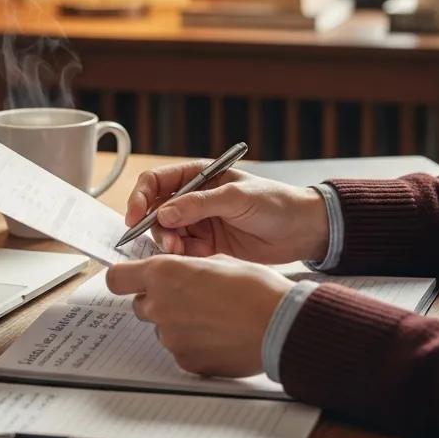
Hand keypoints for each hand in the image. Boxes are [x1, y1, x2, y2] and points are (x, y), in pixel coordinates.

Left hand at [105, 254, 291, 376]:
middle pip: (140, 304)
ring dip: (178, 322)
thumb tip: (178, 273)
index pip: (117, 279)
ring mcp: (171, 337)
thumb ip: (186, 267)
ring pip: (162, 328)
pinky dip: (194, 344)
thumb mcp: (217, 261)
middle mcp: (160, 306)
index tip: (132, 278)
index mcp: (164, 274)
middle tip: (189, 296)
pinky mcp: (186, 361)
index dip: (125, 278)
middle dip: (158, 299)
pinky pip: (181, 350)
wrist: (279, 324)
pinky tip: (219, 336)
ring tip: (213, 318)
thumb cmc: (255, 288)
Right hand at [124, 161, 328, 263]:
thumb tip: (165, 211)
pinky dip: (179, 258)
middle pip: (156, 211)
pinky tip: (188, 261)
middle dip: (154, 226)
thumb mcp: (237, 197)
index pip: (157, 182)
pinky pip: (183, 252)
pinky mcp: (207, 247)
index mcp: (198, 176)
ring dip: (167, 243)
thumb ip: (200, 203)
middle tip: (168, 241)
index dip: (141, 197)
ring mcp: (199, 223)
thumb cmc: (275, 202)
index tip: (135, 216)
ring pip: (167, 234)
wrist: (302, 230)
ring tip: (179, 252)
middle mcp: (193, 199)